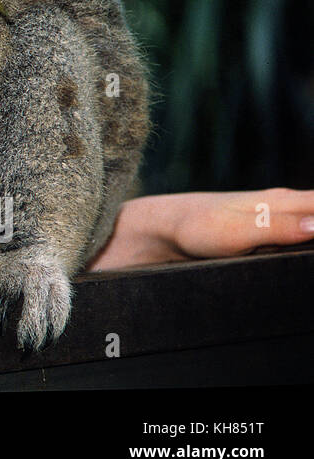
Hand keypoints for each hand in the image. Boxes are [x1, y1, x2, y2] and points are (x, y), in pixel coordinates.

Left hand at [87, 188, 313, 269]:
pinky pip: (300, 235)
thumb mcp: (236, 231)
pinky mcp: (266, 233)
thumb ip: (279, 226)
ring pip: (312, 223)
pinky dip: (307, 239)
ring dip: (313, 234)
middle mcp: (286, 207)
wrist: (159, 228)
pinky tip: (304, 249)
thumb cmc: (195, 227)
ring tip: (305, 256)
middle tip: (310, 257)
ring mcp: (277, 218)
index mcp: (286, 202)